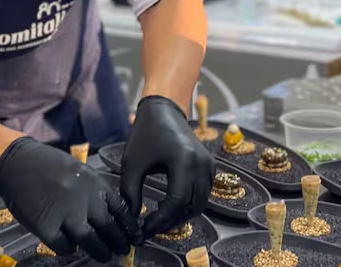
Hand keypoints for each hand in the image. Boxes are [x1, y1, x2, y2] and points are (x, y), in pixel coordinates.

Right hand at [0, 137, 139, 261]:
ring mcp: (64, 214)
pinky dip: (70, 249)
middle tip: (122, 249)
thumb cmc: (49, 165)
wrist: (18, 163)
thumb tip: (110, 213)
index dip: (128, 226)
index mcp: (94, 183)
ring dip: (100, 251)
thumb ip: (94, 190)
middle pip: (109, 228)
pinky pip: (64, 246)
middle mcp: (83, 199)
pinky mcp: (46, 227)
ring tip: (104, 255)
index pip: (120, 209)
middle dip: (118, 242)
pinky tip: (71, 246)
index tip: (133, 236)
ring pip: (90, 241)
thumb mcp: (80, 170)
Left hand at [120, 96, 214, 238]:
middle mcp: (201, 164)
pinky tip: (172, 206)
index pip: (176, 203)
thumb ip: (130, 193)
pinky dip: (190, 204)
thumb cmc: (145, 134)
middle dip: (171, 221)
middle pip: (191, 206)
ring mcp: (208, 165)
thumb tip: (132, 220)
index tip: (145, 230)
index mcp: (183, 162)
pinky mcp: (210, 165)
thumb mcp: (132, 164)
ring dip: (181, 214)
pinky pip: (204, 193)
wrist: (164, 109)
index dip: (161, 221)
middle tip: (152, 227)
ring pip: (200, 203)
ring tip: (160, 219)